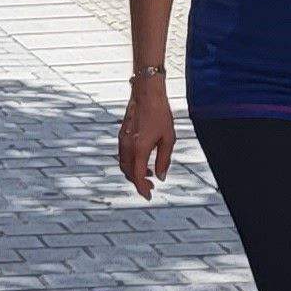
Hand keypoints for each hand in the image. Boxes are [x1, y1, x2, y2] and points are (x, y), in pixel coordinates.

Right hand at [116, 79, 174, 199]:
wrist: (146, 94)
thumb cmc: (160, 114)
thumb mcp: (168, 138)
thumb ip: (164, 159)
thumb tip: (161, 176)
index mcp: (139, 149)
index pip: (138, 176)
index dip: (143, 189)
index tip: (149, 196)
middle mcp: (128, 146)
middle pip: (128, 173)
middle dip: (138, 182)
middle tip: (151, 187)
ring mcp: (122, 140)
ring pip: (124, 164)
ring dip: (134, 173)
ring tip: (150, 174)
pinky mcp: (122, 134)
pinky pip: (123, 155)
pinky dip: (131, 163)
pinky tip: (143, 160)